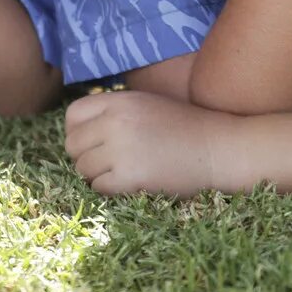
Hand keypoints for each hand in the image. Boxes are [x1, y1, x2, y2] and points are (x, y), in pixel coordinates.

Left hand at [64, 89, 235, 195]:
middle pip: (73, 145)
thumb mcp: (144, 104)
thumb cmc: (183, 127)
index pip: (72, 115)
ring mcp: (122, 148)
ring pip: (83, 168)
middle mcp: (115, 121)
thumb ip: (112, 111)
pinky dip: (109, 190)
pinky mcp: (131, 176)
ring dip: (97, 175)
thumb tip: (78, 131)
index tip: (90, 144)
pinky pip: (99, 187)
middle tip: (107, 164)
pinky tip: (129, 184)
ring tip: (121, 173)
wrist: (219, 148)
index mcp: (118, 101)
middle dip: (85, 157)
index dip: (76, 132)